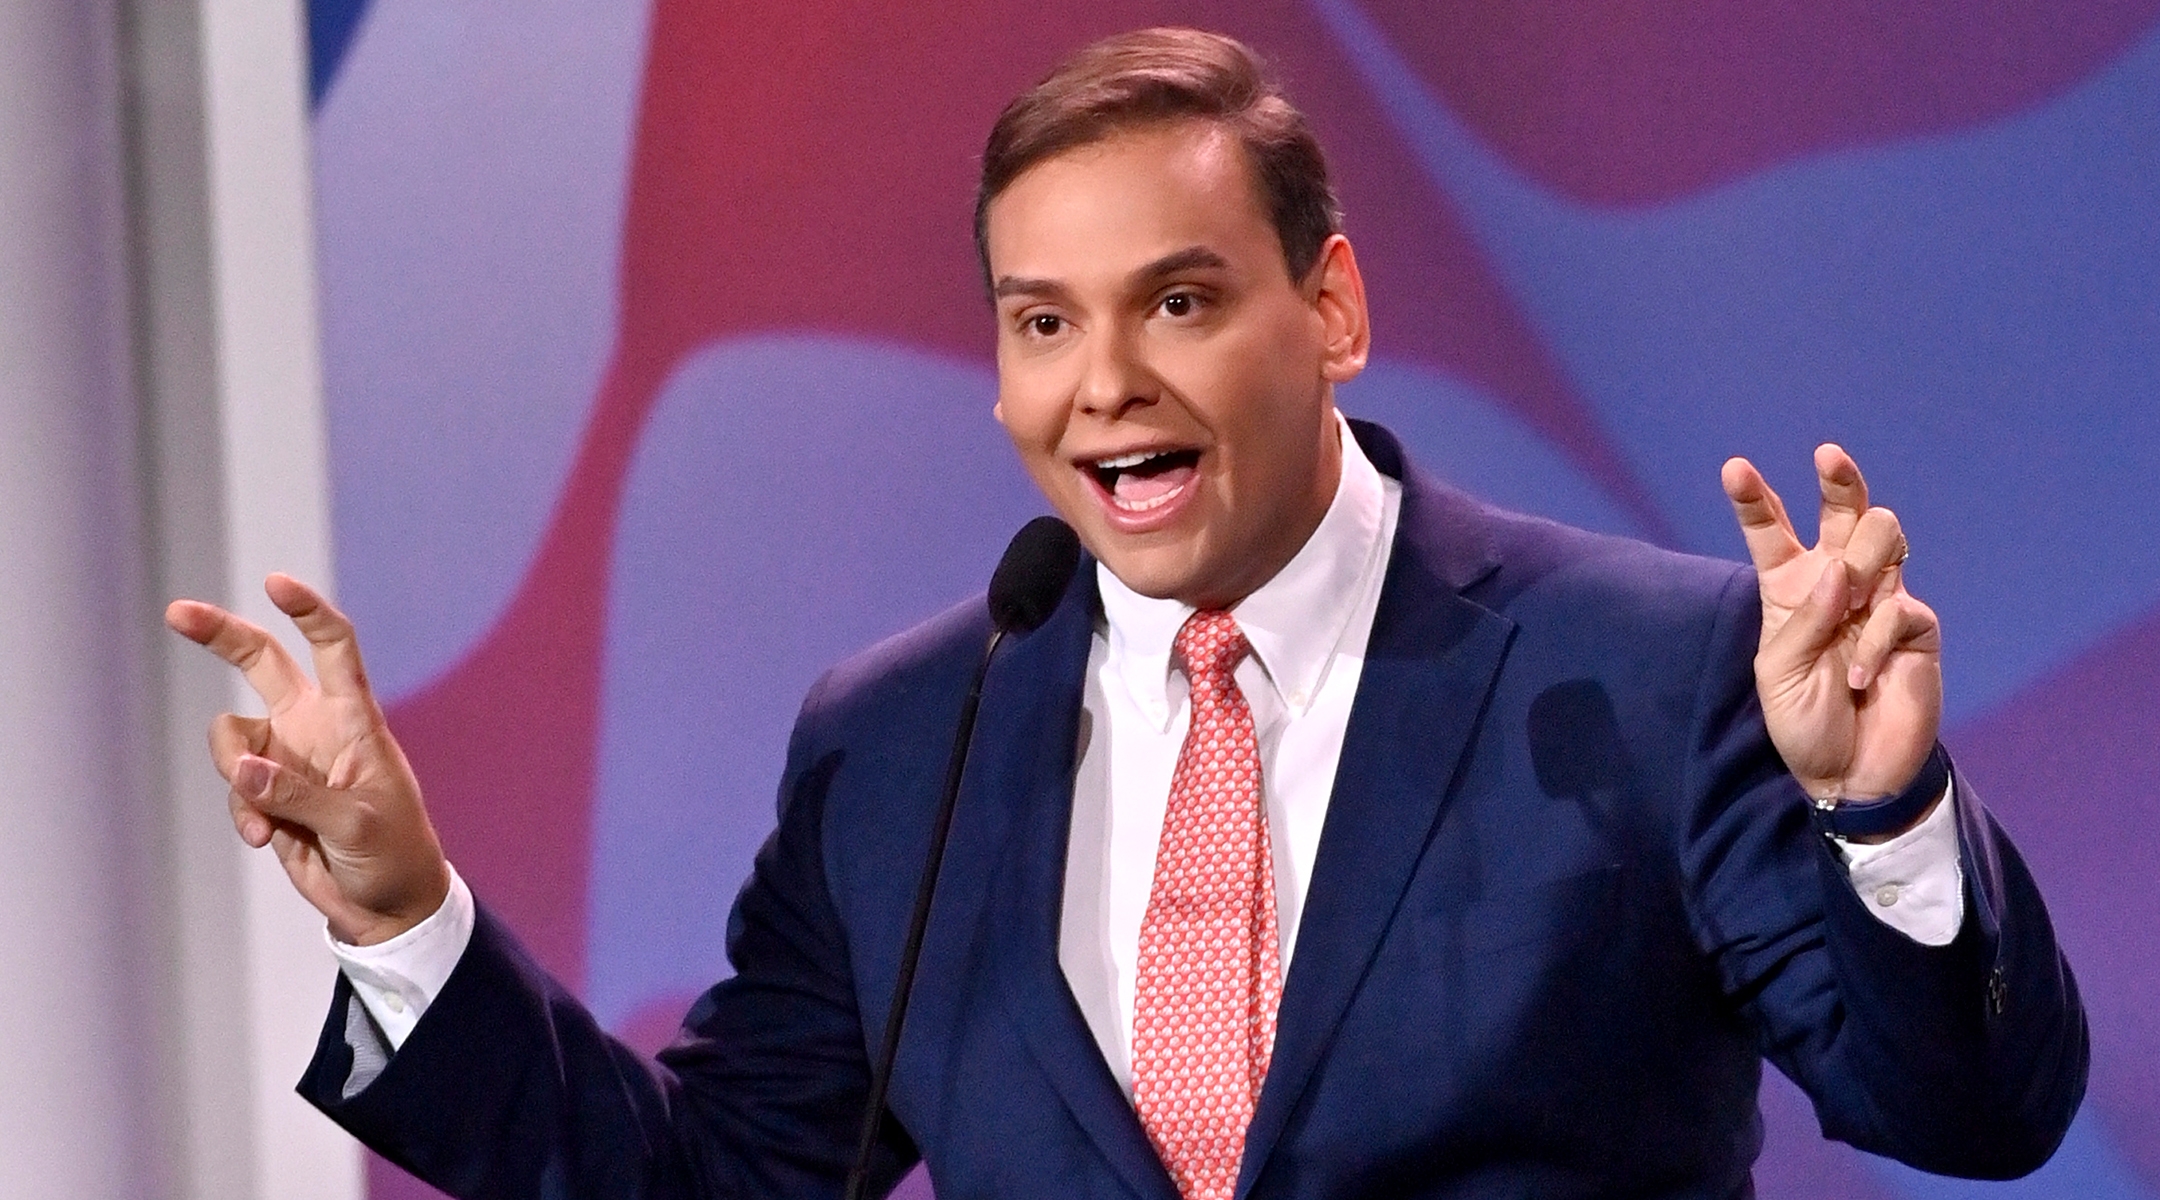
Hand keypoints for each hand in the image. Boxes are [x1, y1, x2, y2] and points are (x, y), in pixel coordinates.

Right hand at [166, 574, 447, 944]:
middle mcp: (315, 726)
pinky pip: (234, 788)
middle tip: (177, 612)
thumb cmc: (393, 855)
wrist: (386, 905)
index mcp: (354, 719)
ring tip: (265, 821)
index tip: (276, 584)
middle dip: (221, 634)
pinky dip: (241, 812)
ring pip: (230, 738)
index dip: (309, 611)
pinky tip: (265, 839)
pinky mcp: (267, 792)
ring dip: (233, 772)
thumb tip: (241, 767)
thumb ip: (296, 795)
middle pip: (261, 663)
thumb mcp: (356, 825)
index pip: (334, 648)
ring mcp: (287, 757)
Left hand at [1722, 446, 1942, 817]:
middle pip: (1844, 512)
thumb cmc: (1804, 722)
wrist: (1850, 773)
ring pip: (1885, 536)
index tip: (1734, 468)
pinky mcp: (1916, 627)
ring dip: (1864, 562)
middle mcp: (1837, 583)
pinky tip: (1860, 677)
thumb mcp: (1778, 672)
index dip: (1755, 499)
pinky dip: (1874, 642)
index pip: (1771, 532)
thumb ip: (1803, 620)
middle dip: (1839, 478)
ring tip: (1851, 603)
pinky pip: (1899, 608)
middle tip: (1827, 456)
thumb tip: (1840, 571)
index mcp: (1790, 589)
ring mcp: (1881, 598)